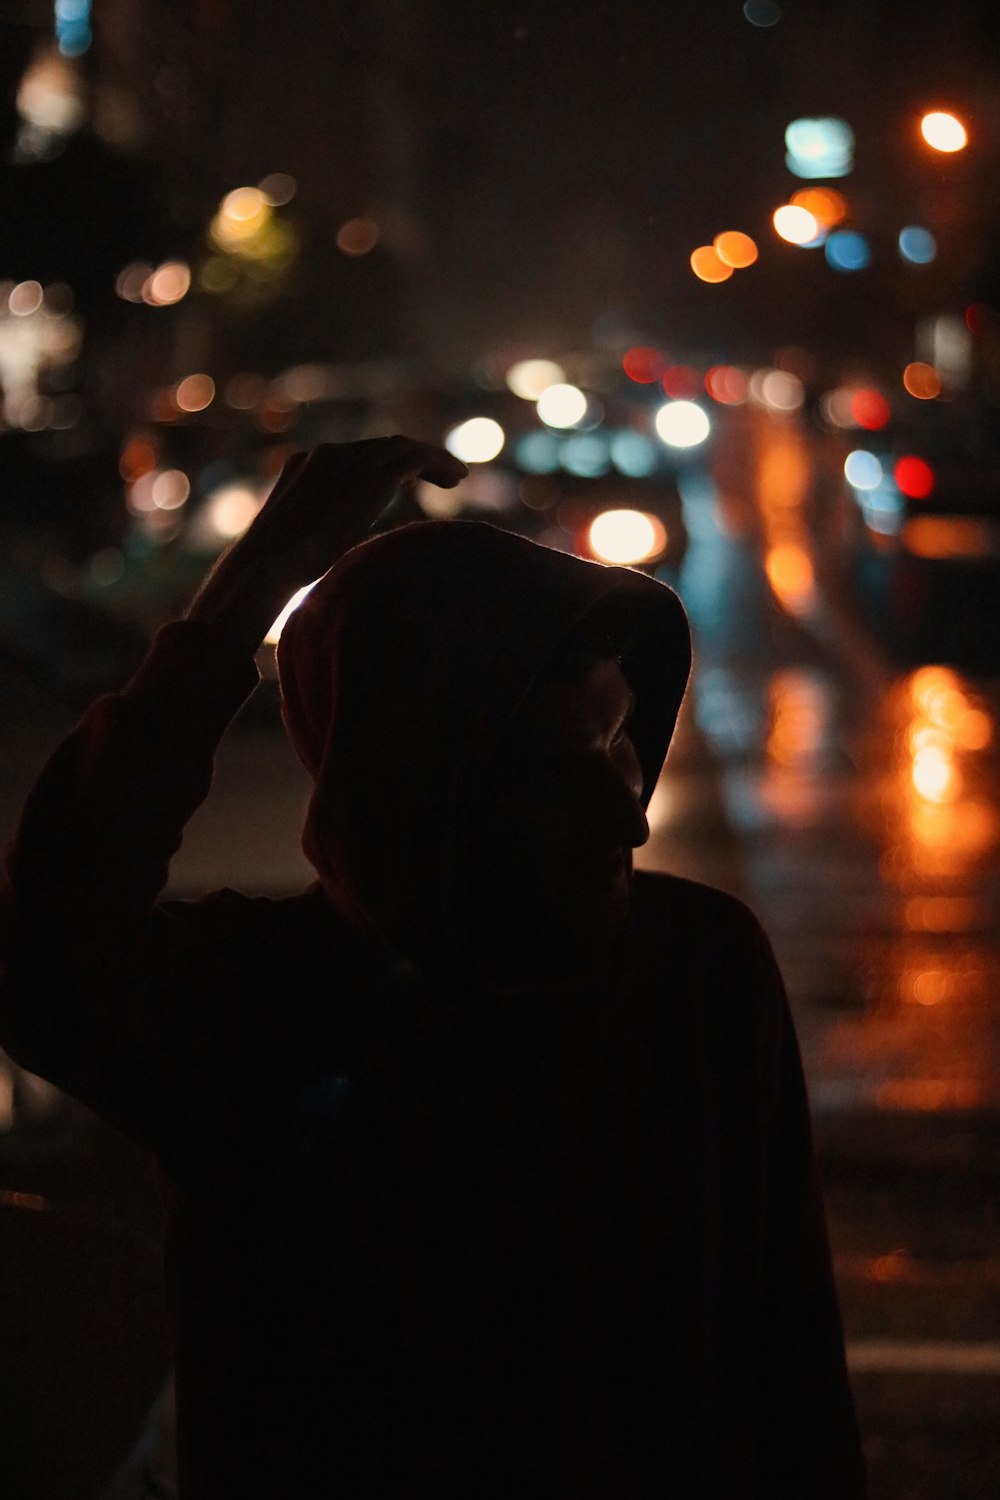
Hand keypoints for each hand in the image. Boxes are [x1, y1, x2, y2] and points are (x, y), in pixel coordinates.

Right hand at [242, 436, 467, 585]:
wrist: (269, 561)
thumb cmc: (270, 570)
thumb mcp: (290, 545)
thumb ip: (309, 539)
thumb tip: (315, 563)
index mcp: (302, 467)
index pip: (350, 458)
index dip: (380, 468)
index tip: (402, 484)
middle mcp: (325, 455)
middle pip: (379, 448)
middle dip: (410, 460)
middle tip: (438, 476)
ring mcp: (348, 461)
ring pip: (402, 448)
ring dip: (431, 459)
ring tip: (457, 477)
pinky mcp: (371, 476)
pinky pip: (416, 459)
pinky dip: (440, 464)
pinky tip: (459, 480)